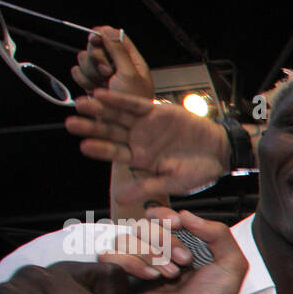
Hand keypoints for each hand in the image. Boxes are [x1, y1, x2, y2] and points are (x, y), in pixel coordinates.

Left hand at [65, 90, 229, 207]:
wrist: (220, 152)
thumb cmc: (198, 172)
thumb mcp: (171, 183)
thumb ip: (145, 188)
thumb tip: (119, 199)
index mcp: (140, 160)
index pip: (114, 153)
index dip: (100, 149)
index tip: (84, 146)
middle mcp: (139, 141)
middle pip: (110, 132)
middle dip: (92, 127)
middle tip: (72, 123)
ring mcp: (145, 125)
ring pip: (118, 116)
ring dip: (100, 110)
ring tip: (82, 104)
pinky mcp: (156, 111)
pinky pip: (134, 104)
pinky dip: (119, 99)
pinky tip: (102, 95)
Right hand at [71, 27, 153, 99]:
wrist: (119, 128)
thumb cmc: (133, 104)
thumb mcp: (129, 74)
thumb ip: (118, 50)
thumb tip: (108, 30)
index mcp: (131, 60)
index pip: (115, 36)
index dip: (104, 34)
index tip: (96, 38)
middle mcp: (116, 65)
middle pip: (96, 45)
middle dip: (97, 58)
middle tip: (107, 72)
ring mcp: (102, 76)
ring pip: (85, 59)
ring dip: (90, 71)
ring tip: (101, 84)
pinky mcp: (91, 85)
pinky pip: (78, 72)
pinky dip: (82, 80)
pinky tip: (92, 90)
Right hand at [103, 208, 247, 293]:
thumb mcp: (232, 262)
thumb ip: (218, 233)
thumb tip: (186, 215)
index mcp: (179, 242)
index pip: (159, 215)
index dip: (164, 215)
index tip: (178, 224)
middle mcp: (156, 251)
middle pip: (141, 224)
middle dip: (164, 240)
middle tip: (184, 260)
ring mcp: (139, 264)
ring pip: (125, 238)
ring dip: (149, 253)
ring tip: (171, 274)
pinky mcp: (124, 280)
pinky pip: (110, 258)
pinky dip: (129, 262)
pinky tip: (150, 276)